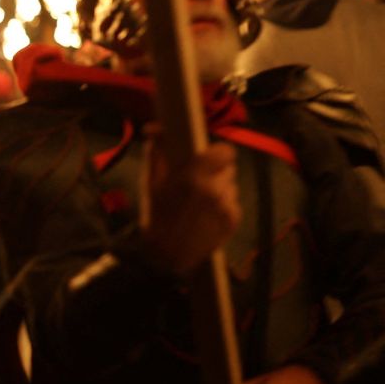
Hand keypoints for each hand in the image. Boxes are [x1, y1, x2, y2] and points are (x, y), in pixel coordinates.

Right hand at [141, 127, 240, 274]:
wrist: (165, 256)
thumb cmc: (156, 215)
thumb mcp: (151, 181)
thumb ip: (157, 151)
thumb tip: (154, 128)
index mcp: (195, 176)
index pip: (226, 151)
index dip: (218, 152)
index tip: (208, 157)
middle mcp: (216, 189)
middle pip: (228, 168)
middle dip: (215, 172)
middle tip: (199, 181)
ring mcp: (227, 206)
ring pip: (231, 186)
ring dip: (220, 189)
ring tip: (201, 201)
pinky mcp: (234, 221)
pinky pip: (233, 203)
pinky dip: (223, 206)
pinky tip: (206, 215)